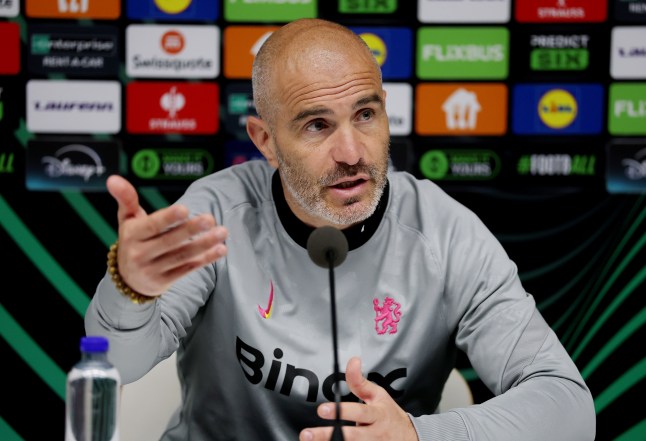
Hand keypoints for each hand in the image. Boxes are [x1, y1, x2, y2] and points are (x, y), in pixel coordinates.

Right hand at [107, 175, 227, 296]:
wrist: (126, 279)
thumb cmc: (133, 240)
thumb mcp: (127, 220)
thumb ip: (126, 198)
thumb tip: (112, 178)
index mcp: (132, 235)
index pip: (151, 226)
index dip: (168, 218)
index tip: (185, 209)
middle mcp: (140, 254)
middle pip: (169, 241)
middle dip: (191, 230)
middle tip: (210, 218)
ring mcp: (153, 270)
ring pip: (182, 256)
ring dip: (204, 245)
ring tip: (222, 232)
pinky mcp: (164, 282)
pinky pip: (187, 269)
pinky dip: (205, 260)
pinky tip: (220, 250)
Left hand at [299, 357, 417, 440]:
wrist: (409, 437)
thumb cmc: (389, 415)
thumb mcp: (378, 395)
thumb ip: (360, 381)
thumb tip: (353, 361)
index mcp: (377, 415)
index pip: (358, 412)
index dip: (340, 411)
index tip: (322, 409)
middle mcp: (374, 434)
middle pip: (350, 436)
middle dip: (327, 435)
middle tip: (307, 434)